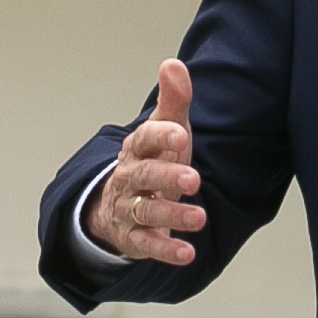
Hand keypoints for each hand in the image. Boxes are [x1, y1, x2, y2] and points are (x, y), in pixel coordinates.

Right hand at [81, 60, 204, 265]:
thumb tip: (173, 64)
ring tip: (199, 219)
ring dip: (172, 216)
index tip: (180, 133)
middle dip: (167, 178)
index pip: (145, 139)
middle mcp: (129, 177)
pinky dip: (166, 250)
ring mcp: (128, 208)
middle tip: (193, 180)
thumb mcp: (165, 130)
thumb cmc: (153, 159)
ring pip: (145, 211)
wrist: (118, 203)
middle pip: (144, 177)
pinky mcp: (133, 237)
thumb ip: (174, 101)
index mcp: (137, 148)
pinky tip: (187, 253)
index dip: (161, 136)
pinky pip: (146, 244)